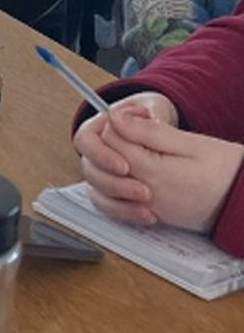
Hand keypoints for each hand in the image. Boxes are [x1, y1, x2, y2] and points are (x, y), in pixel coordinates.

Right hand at [74, 93, 179, 226]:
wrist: (170, 134)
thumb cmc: (156, 115)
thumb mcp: (155, 108)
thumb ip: (140, 118)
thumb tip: (119, 118)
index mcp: (99, 127)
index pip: (85, 141)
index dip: (101, 155)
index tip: (125, 166)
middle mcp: (97, 151)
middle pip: (89, 170)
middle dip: (113, 183)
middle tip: (143, 190)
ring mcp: (104, 172)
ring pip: (97, 191)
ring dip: (120, 202)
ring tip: (148, 206)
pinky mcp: (114, 191)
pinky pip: (110, 207)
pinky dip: (126, 213)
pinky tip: (148, 215)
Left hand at [101, 110, 243, 233]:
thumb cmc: (227, 170)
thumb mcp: (191, 143)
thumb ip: (150, 132)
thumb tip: (117, 119)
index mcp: (153, 173)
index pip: (111, 141)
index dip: (120, 122)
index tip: (139, 116)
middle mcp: (146, 195)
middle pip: (106, 161)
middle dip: (116, 140)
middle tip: (140, 129)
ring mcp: (149, 208)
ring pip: (108, 183)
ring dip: (115, 162)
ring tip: (141, 147)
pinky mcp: (155, 216)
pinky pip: (120, 202)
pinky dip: (119, 184)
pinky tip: (136, 168)